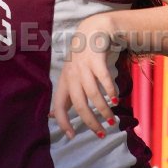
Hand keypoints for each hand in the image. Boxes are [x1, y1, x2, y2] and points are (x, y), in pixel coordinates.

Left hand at [51, 14, 119, 139]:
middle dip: (90, 121)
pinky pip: (104, 78)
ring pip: (93, 93)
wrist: (92, 31)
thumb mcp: (70, 77)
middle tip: (101, 133)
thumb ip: (64, 96)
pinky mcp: (96, 58)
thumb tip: (51, 115)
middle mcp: (72, 75)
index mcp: (64, 82)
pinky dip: (110, 90)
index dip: (63, 122)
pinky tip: (115, 99)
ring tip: (111, 120)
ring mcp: (84, 66)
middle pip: (79, 103)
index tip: (72, 136)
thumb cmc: (82, 59)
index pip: (59, 105)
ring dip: (103, 109)